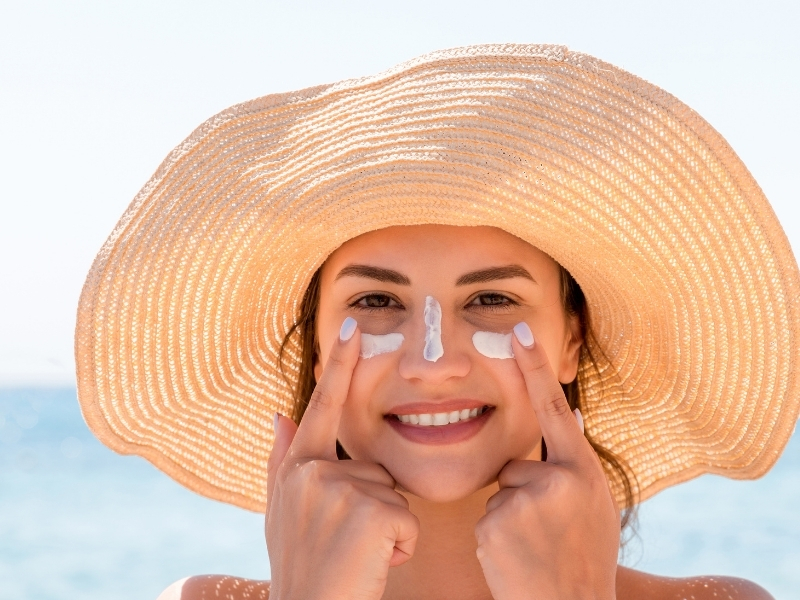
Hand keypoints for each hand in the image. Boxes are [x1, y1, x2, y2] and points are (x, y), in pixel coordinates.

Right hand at [265, 317, 419, 599]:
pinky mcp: (369, 513)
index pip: (323, 406)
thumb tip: (280, 413)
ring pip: (392, 495)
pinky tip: (374, 564)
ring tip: (358, 556)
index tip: (352, 325)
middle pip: (374, 469)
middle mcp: (313, 472)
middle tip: (346, 545)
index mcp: (297, 468)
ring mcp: (340, 490)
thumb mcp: (282, 514)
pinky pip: (406, 521)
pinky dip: (401, 548)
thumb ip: (282, 460)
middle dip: (374, 507)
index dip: (338, 366)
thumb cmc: (302, 569)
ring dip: (387, 529)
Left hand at [475, 322, 619, 599]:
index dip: (535, 367)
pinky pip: (486, 515)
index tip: (518, 330)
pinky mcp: (496, 523)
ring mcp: (526, 501)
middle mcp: (558, 480)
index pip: (554, 408)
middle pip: (517, 464)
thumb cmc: (584, 559)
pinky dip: (496, 536)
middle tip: (546, 532)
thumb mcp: (596, 507)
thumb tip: (567, 415)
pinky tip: (517, 557)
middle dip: (523, 492)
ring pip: (501, 491)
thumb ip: (577, 465)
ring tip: (535, 547)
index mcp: (584, 472)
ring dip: (510, 516)